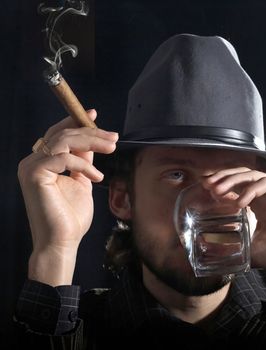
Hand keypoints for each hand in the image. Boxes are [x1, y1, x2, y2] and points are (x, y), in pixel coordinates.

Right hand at [17, 110, 117, 284]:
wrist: (63, 241)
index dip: (76, 122)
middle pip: (63, 134)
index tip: (94, 115)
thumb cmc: (72, 216)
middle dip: (91, 132)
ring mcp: (30, 167)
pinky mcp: (34, 174)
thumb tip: (92, 142)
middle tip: (113, 137)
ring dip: (92, 142)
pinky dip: (84, 164)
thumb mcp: (82, 181)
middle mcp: (33, 161)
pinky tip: (97, 177)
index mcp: (42, 162)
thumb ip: (83, 160)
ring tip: (111, 148)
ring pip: (64, 141)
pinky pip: (64, 157)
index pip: (58, 135)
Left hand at [204, 168, 265, 297]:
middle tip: (207, 186)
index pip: (236, 187)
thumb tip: (211, 251)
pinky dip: (252, 189)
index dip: (220, 186)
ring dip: (233, 181)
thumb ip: (236, 246)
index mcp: (260, 204)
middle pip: (241, 177)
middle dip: (222, 179)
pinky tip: (240, 201)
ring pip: (253, 176)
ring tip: (218, 190)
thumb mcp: (254, 250)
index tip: (203, 190)